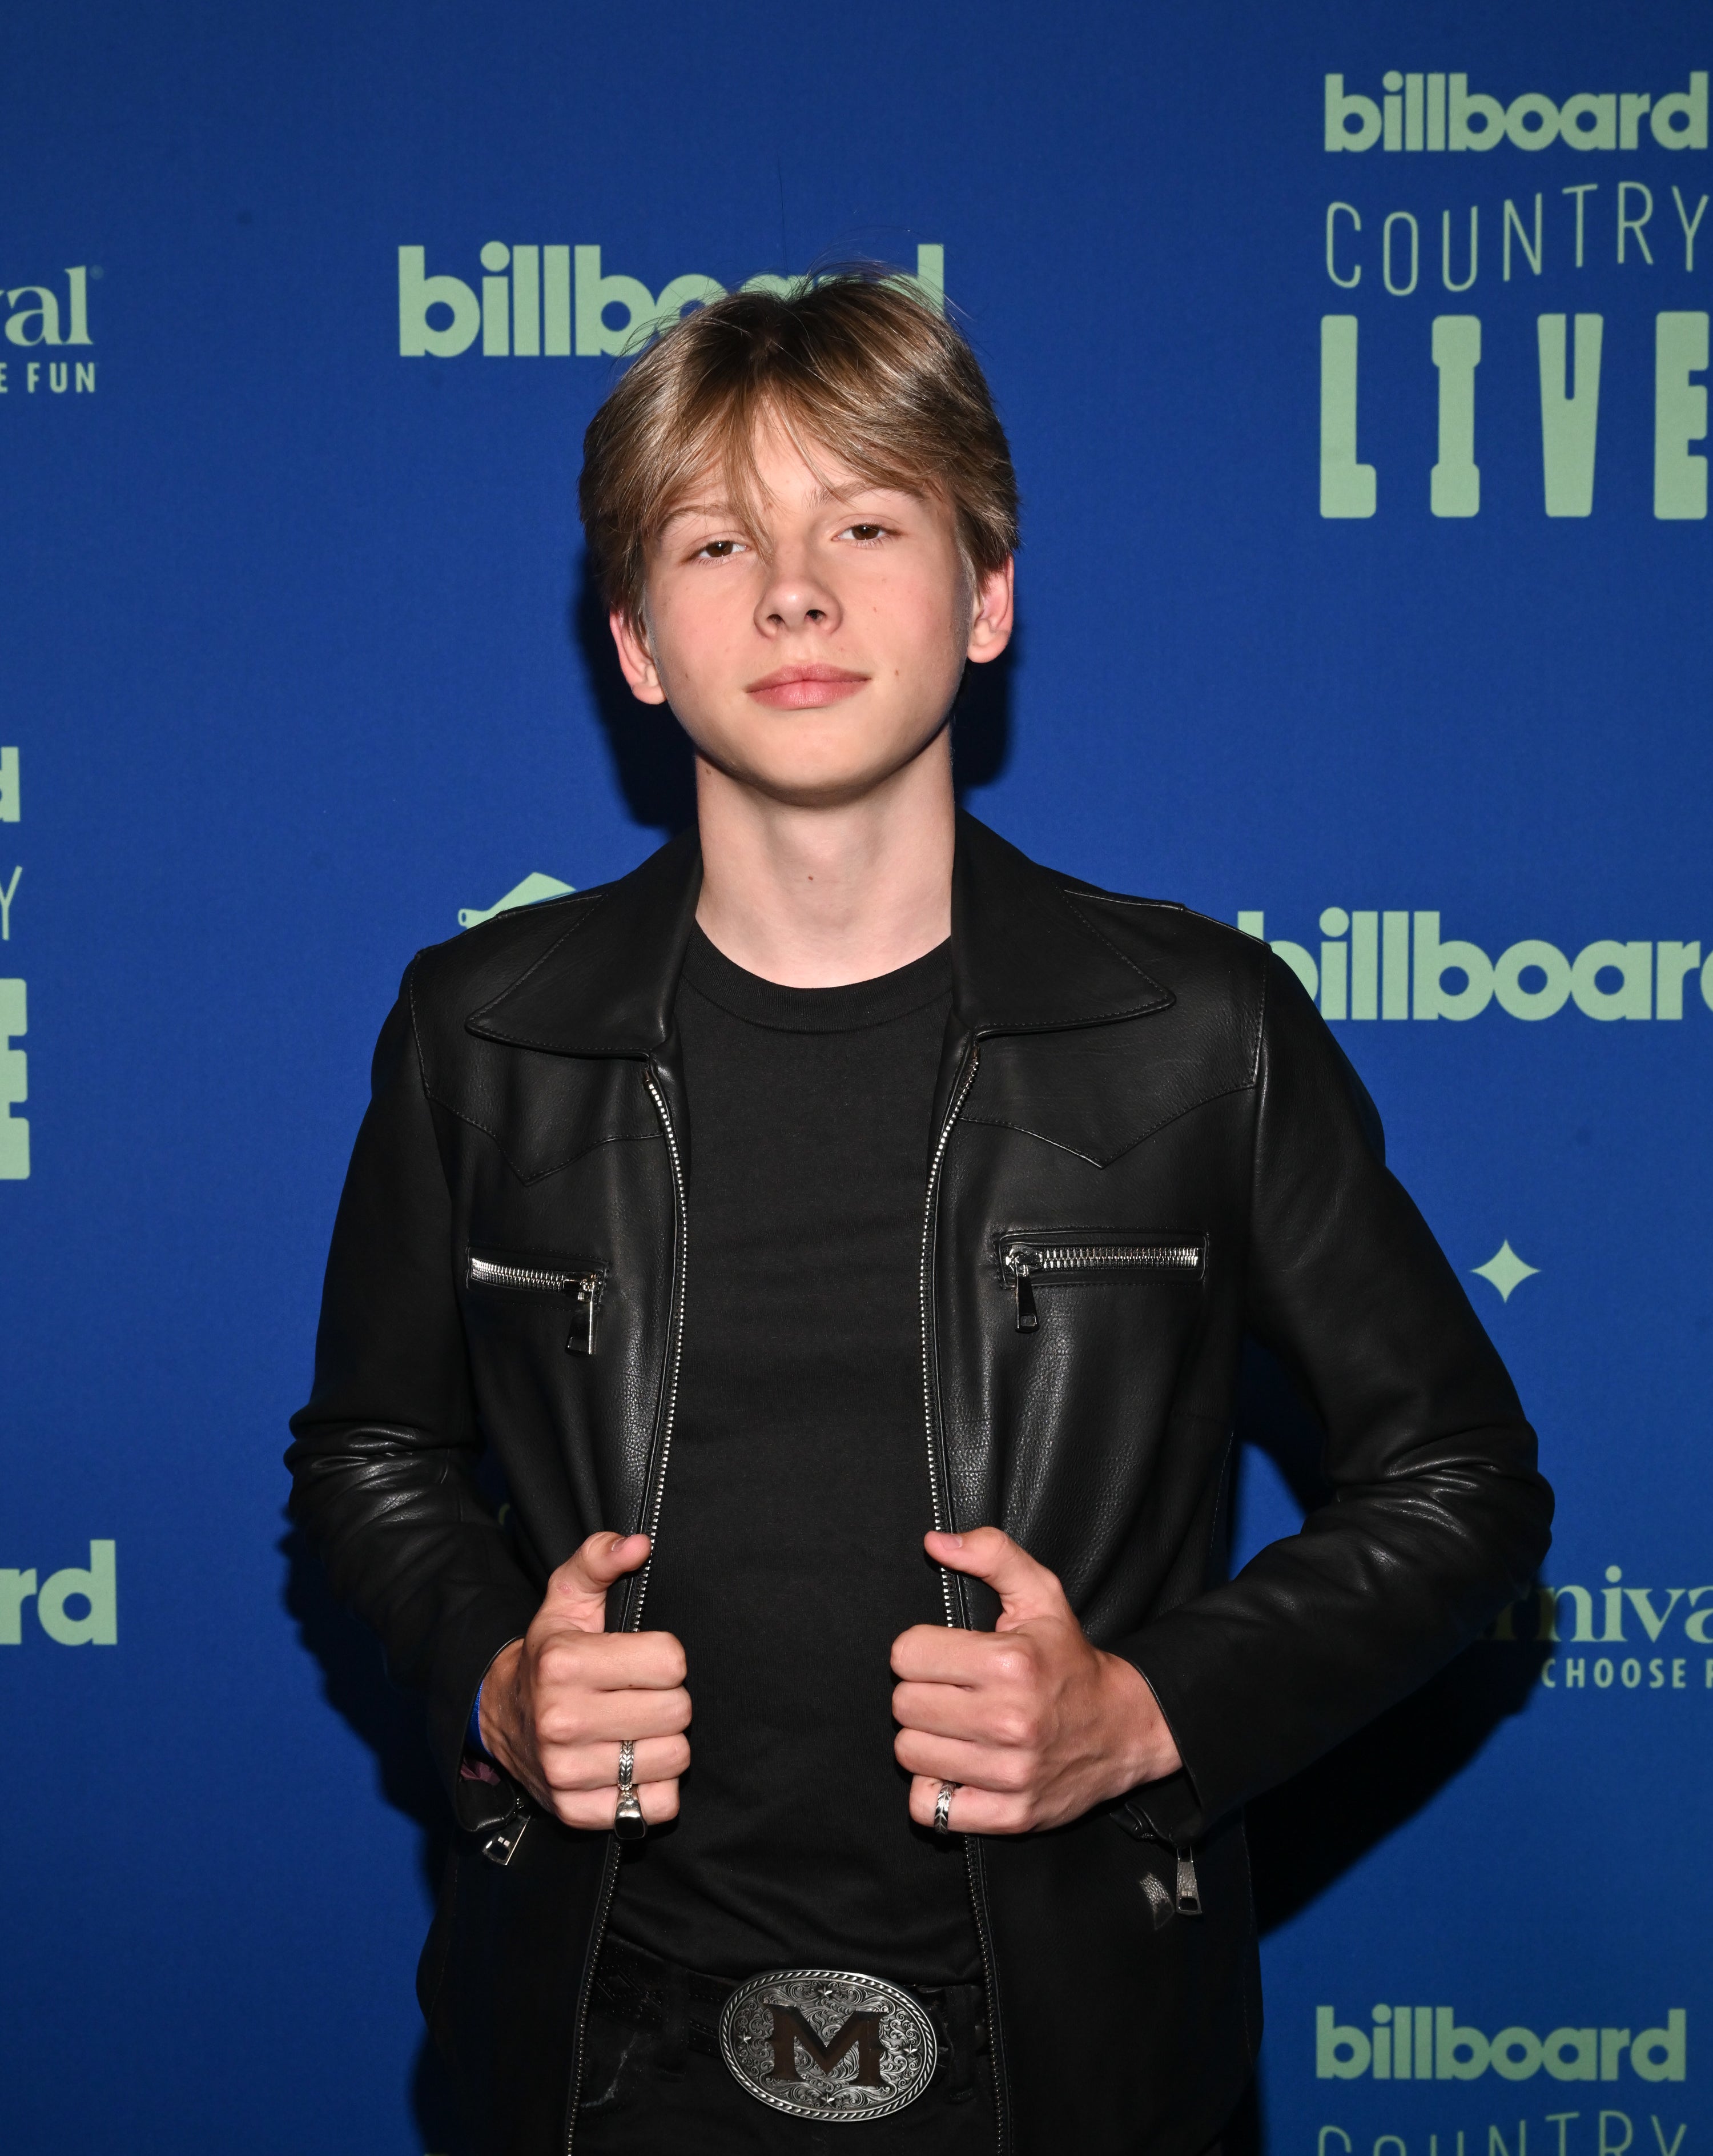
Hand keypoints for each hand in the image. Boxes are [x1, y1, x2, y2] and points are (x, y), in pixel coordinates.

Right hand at [478, 1531, 690, 1829]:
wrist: (501, 1716)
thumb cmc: (550, 1653)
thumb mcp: (566, 1598)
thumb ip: (599, 1560)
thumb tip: (637, 1544)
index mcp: (565, 1663)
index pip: (671, 1662)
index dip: (666, 1658)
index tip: (643, 1660)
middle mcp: (562, 1720)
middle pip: (678, 1712)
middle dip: (669, 1699)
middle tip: (642, 1695)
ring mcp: (567, 1772)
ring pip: (673, 1759)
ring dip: (665, 1743)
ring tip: (637, 1728)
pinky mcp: (576, 1811)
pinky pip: (656, 1804)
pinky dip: (654, 1787)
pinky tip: (632, 1764)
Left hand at [891, 1527, 1180, 1834]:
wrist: (1124, 1727)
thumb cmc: (1070, 1659)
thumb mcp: (1042, 1595)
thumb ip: (992, 1554)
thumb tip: (935, 1542)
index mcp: (1010, 1661)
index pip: (906, 1655)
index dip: (919, 1652)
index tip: (943, 1657)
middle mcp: (1009, 1719)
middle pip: (903, 1706)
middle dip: (921, 1694)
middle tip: (950, 1693)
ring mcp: (1010, 1773)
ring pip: (910, 1754)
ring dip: (926, 1741)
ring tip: (956, 1728)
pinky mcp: (1011, 1816)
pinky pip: (930, 1809)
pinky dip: (935, 1792)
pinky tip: (958, 1768)